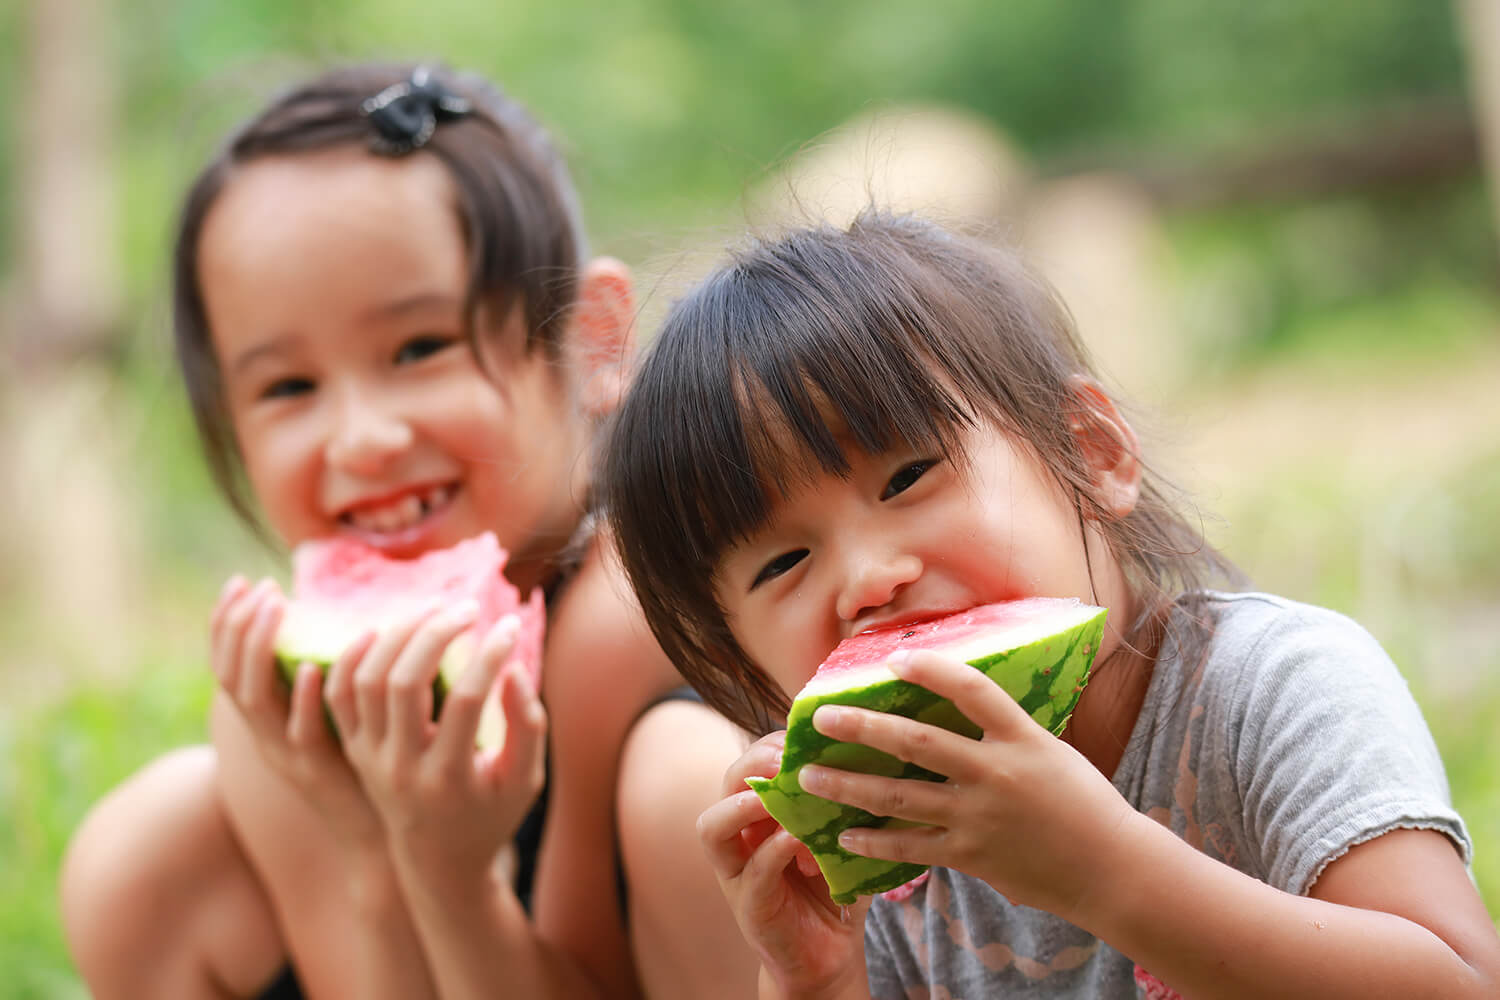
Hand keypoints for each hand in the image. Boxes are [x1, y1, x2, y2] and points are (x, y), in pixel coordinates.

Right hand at [210, 575, 384, 844]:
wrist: (383, 832)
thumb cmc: (372, 762)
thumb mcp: (342, 711)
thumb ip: (336, 670)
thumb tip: (347, 613)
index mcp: (271, 722)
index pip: (229, 667)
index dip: (226, 625)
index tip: (239, 581)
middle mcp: (269, 738)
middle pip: (231, 678)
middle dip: (237, 627)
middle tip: (257, 586)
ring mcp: (290, 757)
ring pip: (256, 702)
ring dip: (261, 649)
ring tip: (276, 608)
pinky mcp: (321, 773)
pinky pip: (303, 734)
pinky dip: (304, 699)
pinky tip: (314, 667)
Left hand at [325, 605, 547, 886]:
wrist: (436, 861)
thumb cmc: (491, 814)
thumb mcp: (524, 780)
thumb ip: (528, 726)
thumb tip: (512, 669)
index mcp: (449, 778)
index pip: (467, 702)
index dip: (491, 656)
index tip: (510, 626)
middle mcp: (401, 768)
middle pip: (405, 684)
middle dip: (437, 634)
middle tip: (467, 608)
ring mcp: (370, 759)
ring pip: (366, 681)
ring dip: (397, 635)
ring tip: (432, 610)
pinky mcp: (353, 749)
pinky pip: (340, 694)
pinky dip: (355, 656)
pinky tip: (386, 629)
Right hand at [698, 732, 870, 998]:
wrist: (829, 953)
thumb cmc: (835, 886)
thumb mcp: (839, 834)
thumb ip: (843, 801)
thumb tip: (872, 755)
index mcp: (761, 812)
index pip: (753, 759)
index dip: (775, 742)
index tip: (810, 736)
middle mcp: (740, 836)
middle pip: (727, 782)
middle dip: (756, 762)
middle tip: (789, 760)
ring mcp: (737, 872)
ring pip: (713, 826)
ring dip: (745, 804)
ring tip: (775, 796)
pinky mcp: (749, 905)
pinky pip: (754, 869)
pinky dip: (776, 849)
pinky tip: (803, 841)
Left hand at [797, 649, 1134, 921]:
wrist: (1111, 868)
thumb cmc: (1083, 802)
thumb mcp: (1050, 750)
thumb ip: (1003, 731)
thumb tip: (957, 698)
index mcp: (1022, 737)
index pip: (971, 690)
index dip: (931, 670)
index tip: (894, 657)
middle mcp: (996, 772)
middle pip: (916, 742)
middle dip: (862, 727)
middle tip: (819, 717)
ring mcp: (980, 817)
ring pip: (899, 798)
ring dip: (848, 786)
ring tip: (808, 777)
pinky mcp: (971, 855)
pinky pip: (911, 848)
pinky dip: (874, 842)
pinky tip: (844, 834)